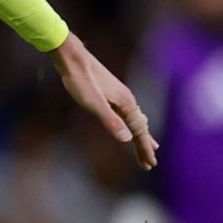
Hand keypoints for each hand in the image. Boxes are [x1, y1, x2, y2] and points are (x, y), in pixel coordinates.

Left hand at [49, 33, 158, 169]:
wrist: (72, 57)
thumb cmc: (80, 80)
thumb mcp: (93, 103)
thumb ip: (110, 121)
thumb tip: (126, 139)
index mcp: (126, 103)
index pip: (139, 132)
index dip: (144, 149)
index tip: (150, 164)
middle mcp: (126, 99)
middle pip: (140, 127)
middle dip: (145, 146)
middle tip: (149, 164)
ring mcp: (119, 96)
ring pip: (134, 120)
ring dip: (140, 137)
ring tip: (148, 148)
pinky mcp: (110, 93)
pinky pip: (127, 114)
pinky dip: (132, 125)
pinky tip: (129, 125)